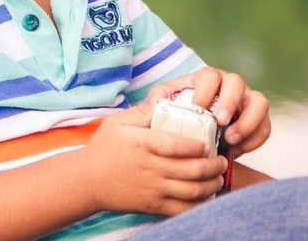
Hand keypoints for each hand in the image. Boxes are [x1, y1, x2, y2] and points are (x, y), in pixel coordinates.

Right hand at [81, 102, 226, 215]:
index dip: (197, 146)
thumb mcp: (118, 122)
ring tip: (218, 177)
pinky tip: (206, 196)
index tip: (208, 144)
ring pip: (192, 191)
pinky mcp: (153, 206)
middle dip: (213, 166)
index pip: (176, 146)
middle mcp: (150, 168)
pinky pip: (183, 209)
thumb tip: (165, 97)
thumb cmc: (104, 147)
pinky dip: (200, 205)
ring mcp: (153, 190)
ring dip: (211, 185)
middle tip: (220, 159)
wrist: (87, 180)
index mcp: (143, 144)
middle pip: (191, 170)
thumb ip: (143, 111)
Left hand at [148, 67, 270, 156]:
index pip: (210, 76)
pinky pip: (265, 127)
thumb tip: (156, 101)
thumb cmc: (181, 109)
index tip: (199, 110)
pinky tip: (236, 151)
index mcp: (208, 77)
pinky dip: (254, 140)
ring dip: (248, 122)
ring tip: (231, 140)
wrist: (197, 125)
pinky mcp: (259, 118)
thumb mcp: (166, 101)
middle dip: (230, 103)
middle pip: (237, 83)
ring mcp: (248, 100)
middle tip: (220, 123)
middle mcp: (230, 84)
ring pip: (260, 103)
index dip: (206, 92)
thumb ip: (159, 99)